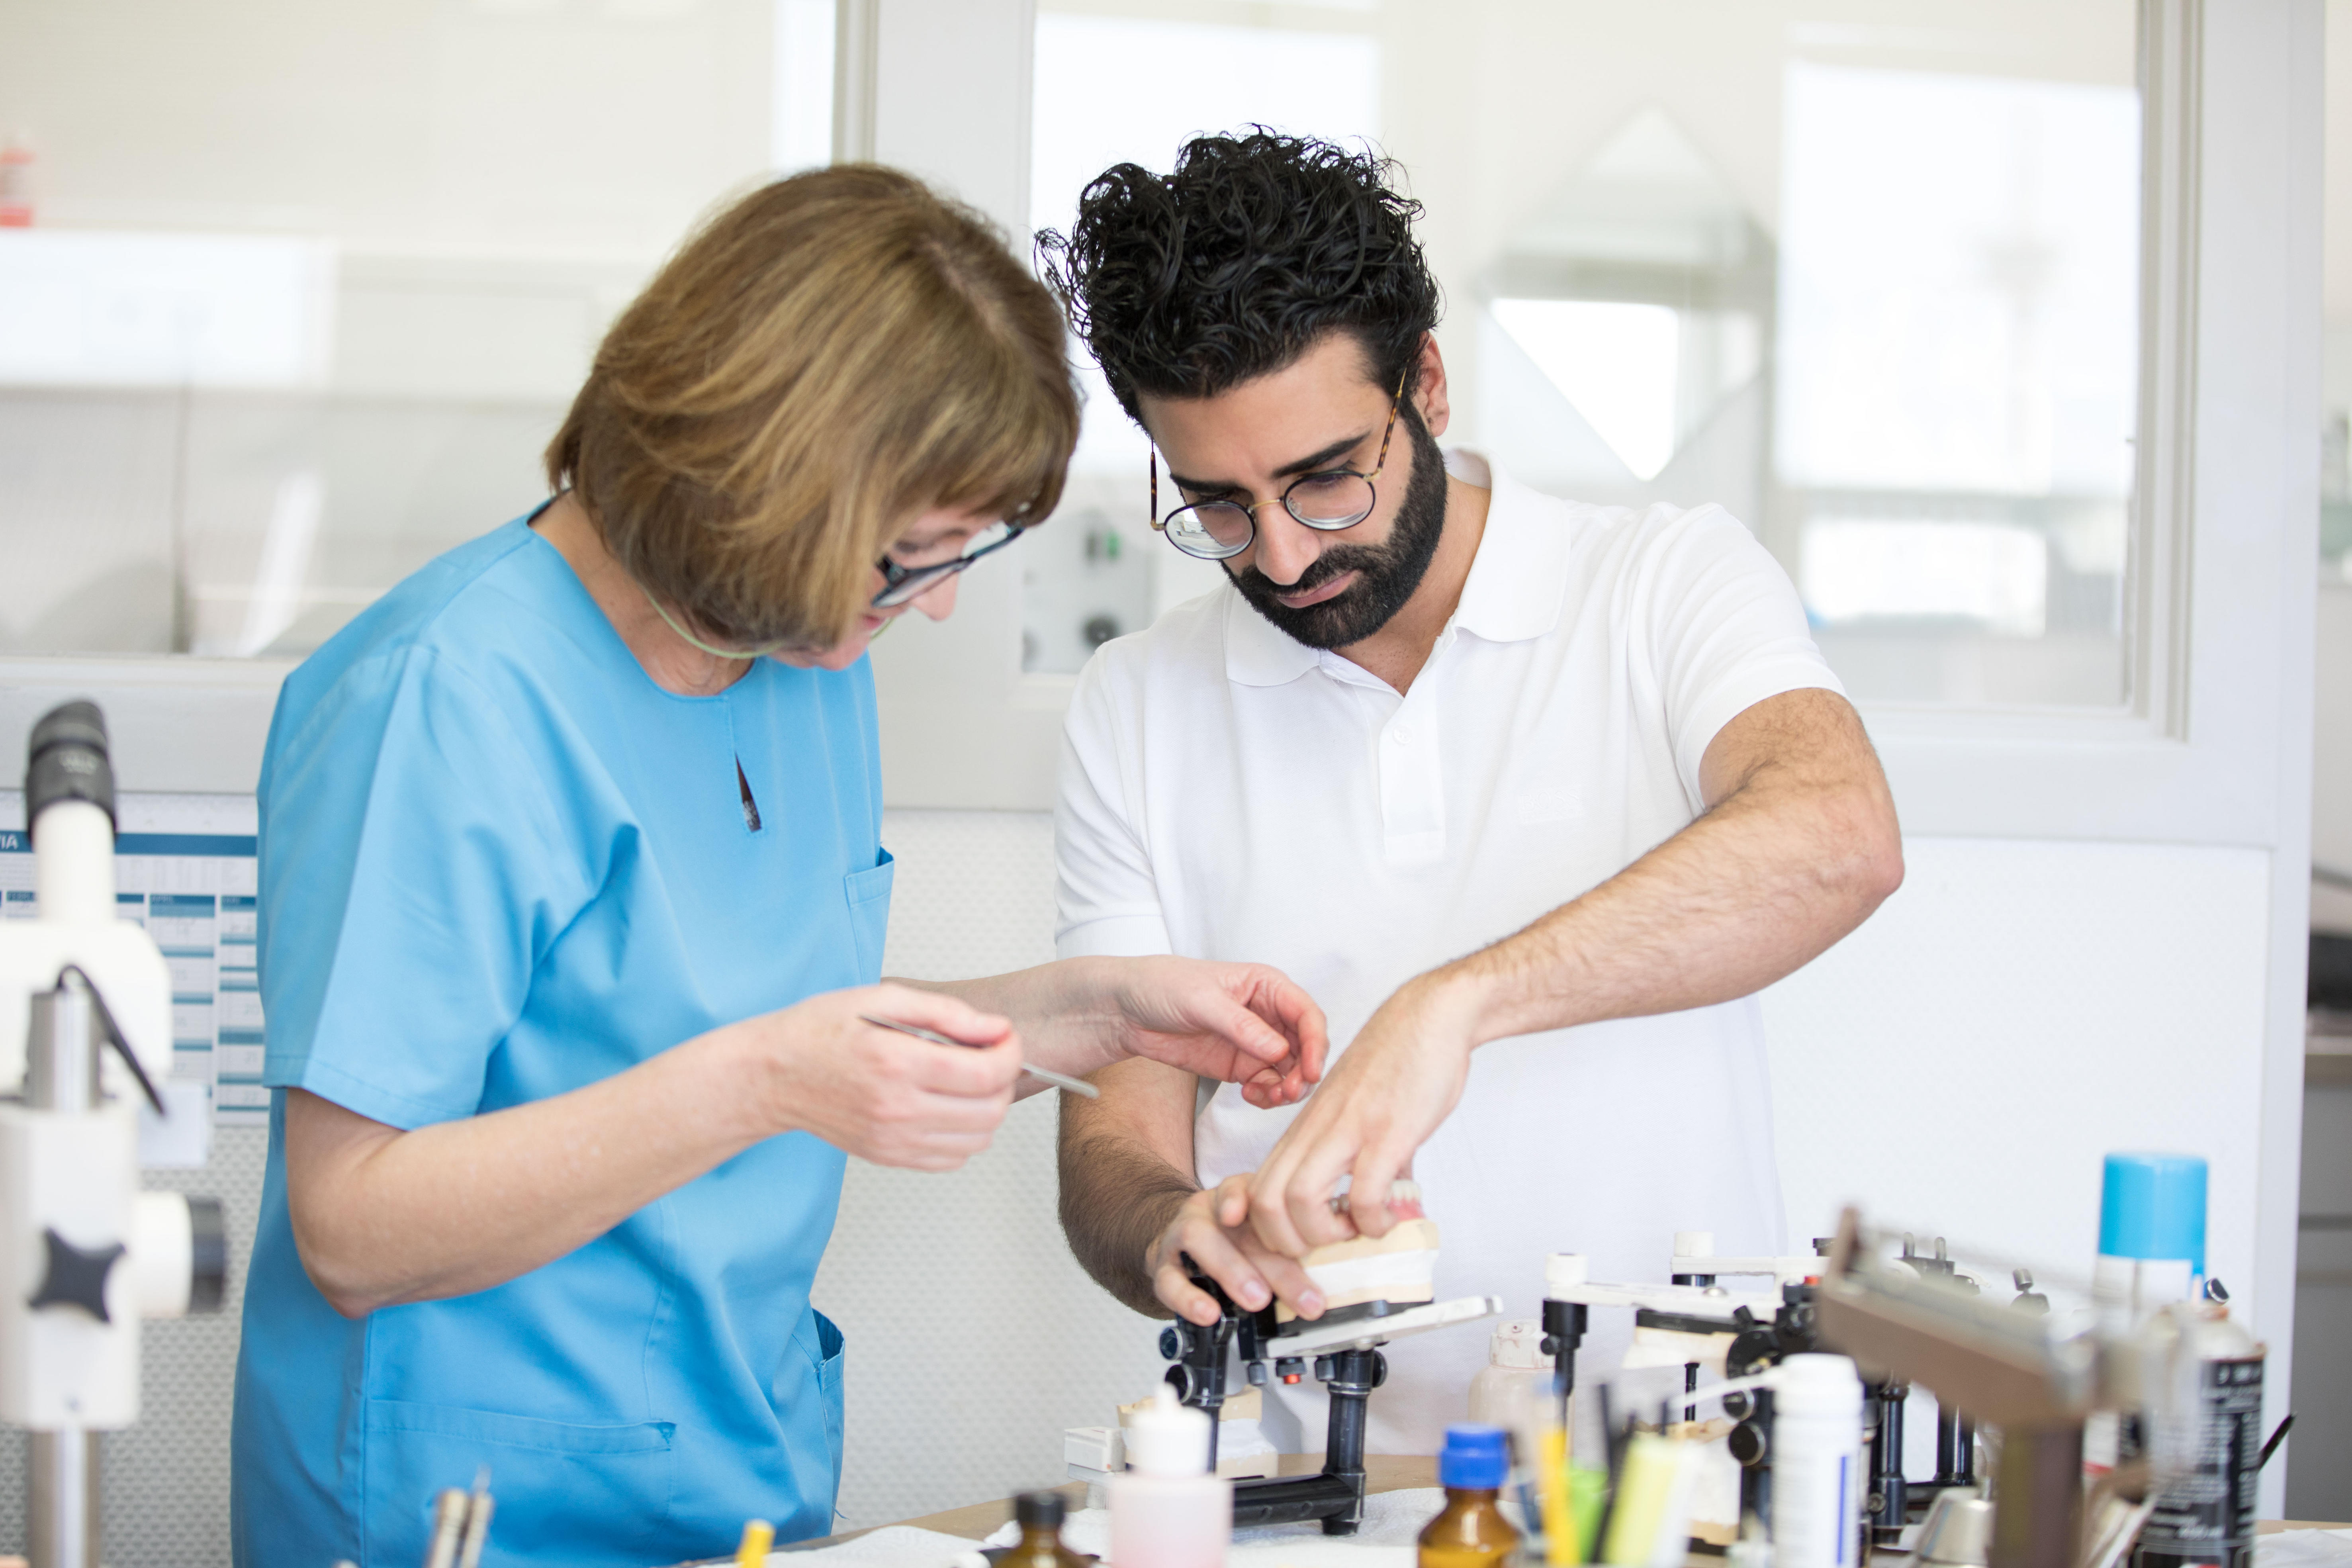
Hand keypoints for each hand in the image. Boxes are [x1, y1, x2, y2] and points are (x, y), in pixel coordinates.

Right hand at [740, 982, 1020, 1170]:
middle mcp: (898, 1109)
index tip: (1003, 1036)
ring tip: (965, 1081)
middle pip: (990, 1109)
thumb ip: (946, 1013)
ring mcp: (894, 1140)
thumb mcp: (881, 1000)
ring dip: (987, 1108)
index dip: (1010, 1051)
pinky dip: (963, 1134)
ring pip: (978, 1139)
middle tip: (987, 1056)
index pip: (987, 1072)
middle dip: (1003, 1078)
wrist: (772, 1076)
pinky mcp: (888, 1157)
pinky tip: (945, 1106)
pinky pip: (953, 1159)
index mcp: (898, 1063)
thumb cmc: (818, 1032)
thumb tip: (995, 1028)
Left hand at [1100, 957, 1326, 1108]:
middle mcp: (1267, 1014)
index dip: (1315, 1042)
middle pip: (1305, 1046)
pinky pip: (1267, 1084)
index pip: (1306, 1014)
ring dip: (1288, 1087)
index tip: (1312, 1071)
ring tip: (1271, 1098)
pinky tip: (1251, 1096)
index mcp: (1267, 985)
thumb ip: (1241, 1026)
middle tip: (1290, 1092)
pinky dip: (1267, 1095)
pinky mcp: (1239, 1066)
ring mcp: (1255, 1042)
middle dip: (1304, 1071)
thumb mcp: (1201, 1001)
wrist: (1125, 1010)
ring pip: (1290, 1070)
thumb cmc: (1162, 986)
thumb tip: (1280, 1051)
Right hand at [1149, 1175, 1327, 1325]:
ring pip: (1200, 1239)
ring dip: (1232, 1270)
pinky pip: (1169, 1278)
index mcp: (1241, 1195)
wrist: (1177, 1238)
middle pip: (1242, 1228)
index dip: (1271, 1204)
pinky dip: (1188, 1298)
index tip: (1299, 1224)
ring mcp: (1183, 1231)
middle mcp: (1211, 1207)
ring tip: (1257, 1300)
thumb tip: (1344, 1263)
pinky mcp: (1162, 1262)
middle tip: (1306, 1298)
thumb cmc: (1231, 1238)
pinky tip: (1208, 1313)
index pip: (1257, 1191)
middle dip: (1277, 1266)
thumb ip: (1296, 1244)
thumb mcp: (1264, 1233)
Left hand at [1245, 975, 1476, 1255]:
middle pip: (1265, 1202)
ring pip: (1300, 1200)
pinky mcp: (1387, 1131)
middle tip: (1325, 1248)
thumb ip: (1351, 1158)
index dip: (1266, 1230)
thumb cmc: (1394, 1063)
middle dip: (1287, 1245)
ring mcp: (1349, 1129)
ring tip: (1356, 1232)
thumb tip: (1366, 1205)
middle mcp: (1316, 1129)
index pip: (1256, 1189)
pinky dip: (1373, 1221)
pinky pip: (1365, 1193)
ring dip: (1326, 1236)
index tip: (1301, 1241)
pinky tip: (1389, 1218)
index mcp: (1304, 1127)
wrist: (1428, 1016)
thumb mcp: (1353, 1112)